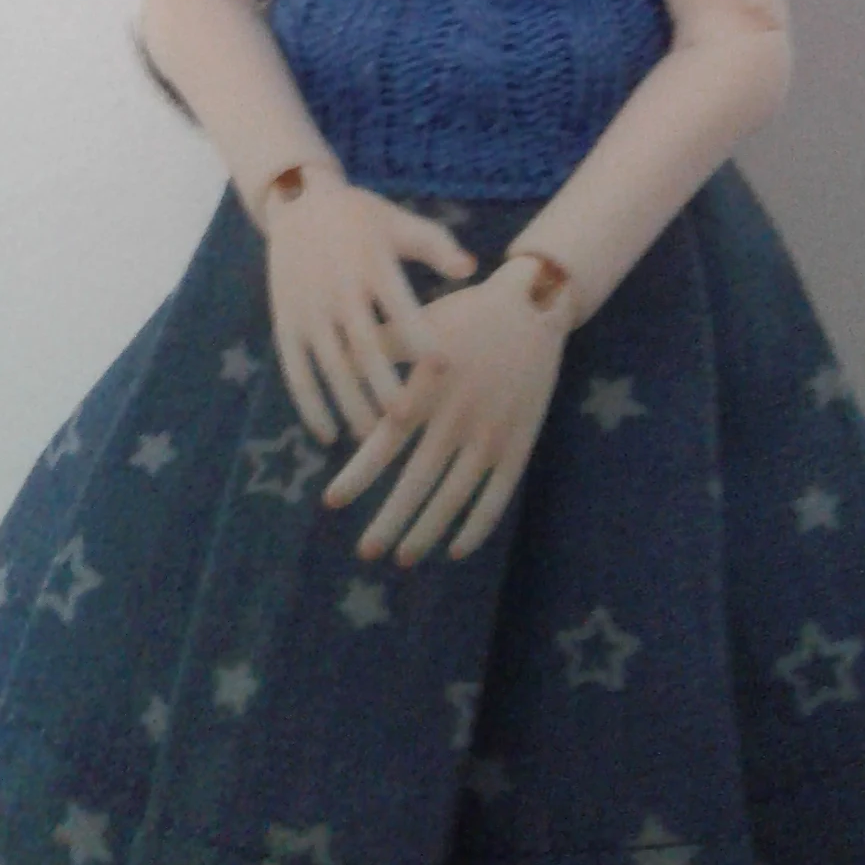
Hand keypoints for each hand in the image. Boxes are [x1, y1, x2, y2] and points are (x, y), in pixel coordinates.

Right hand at [261, 172, 476, 446]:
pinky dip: (310, 406)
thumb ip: (435, 245)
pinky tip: (327, 435)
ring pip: (330, 366)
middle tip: (406, 418)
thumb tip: (472, 268)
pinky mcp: (286, 323)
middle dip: (384, 385)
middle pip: (364, 346)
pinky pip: (296, 371)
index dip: (421, 338)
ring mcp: (308, 309)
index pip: (400, 306)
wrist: (298, 204)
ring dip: (349, 403)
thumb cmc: (361, 217)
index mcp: (372, 263)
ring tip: (372, 435)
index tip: (443, 369)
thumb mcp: (398, 222)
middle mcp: (338, 289)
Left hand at [323, 257, 571, 564]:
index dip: (358, 474)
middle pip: (419, 480)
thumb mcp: (421, 323)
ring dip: (427, 530)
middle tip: (365, 552)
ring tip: (403, 557)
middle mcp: (459, 416)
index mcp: (429, 387)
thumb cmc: (466, 314)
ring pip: (455, 495)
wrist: (534, 306)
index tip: (330, 502)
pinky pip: (497, 495)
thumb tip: (334, 365)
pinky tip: (457, 549)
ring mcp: (492, 433)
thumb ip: (378, 345)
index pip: (386, 441)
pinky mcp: (519, 442)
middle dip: (390, 520)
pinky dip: (478, 526)